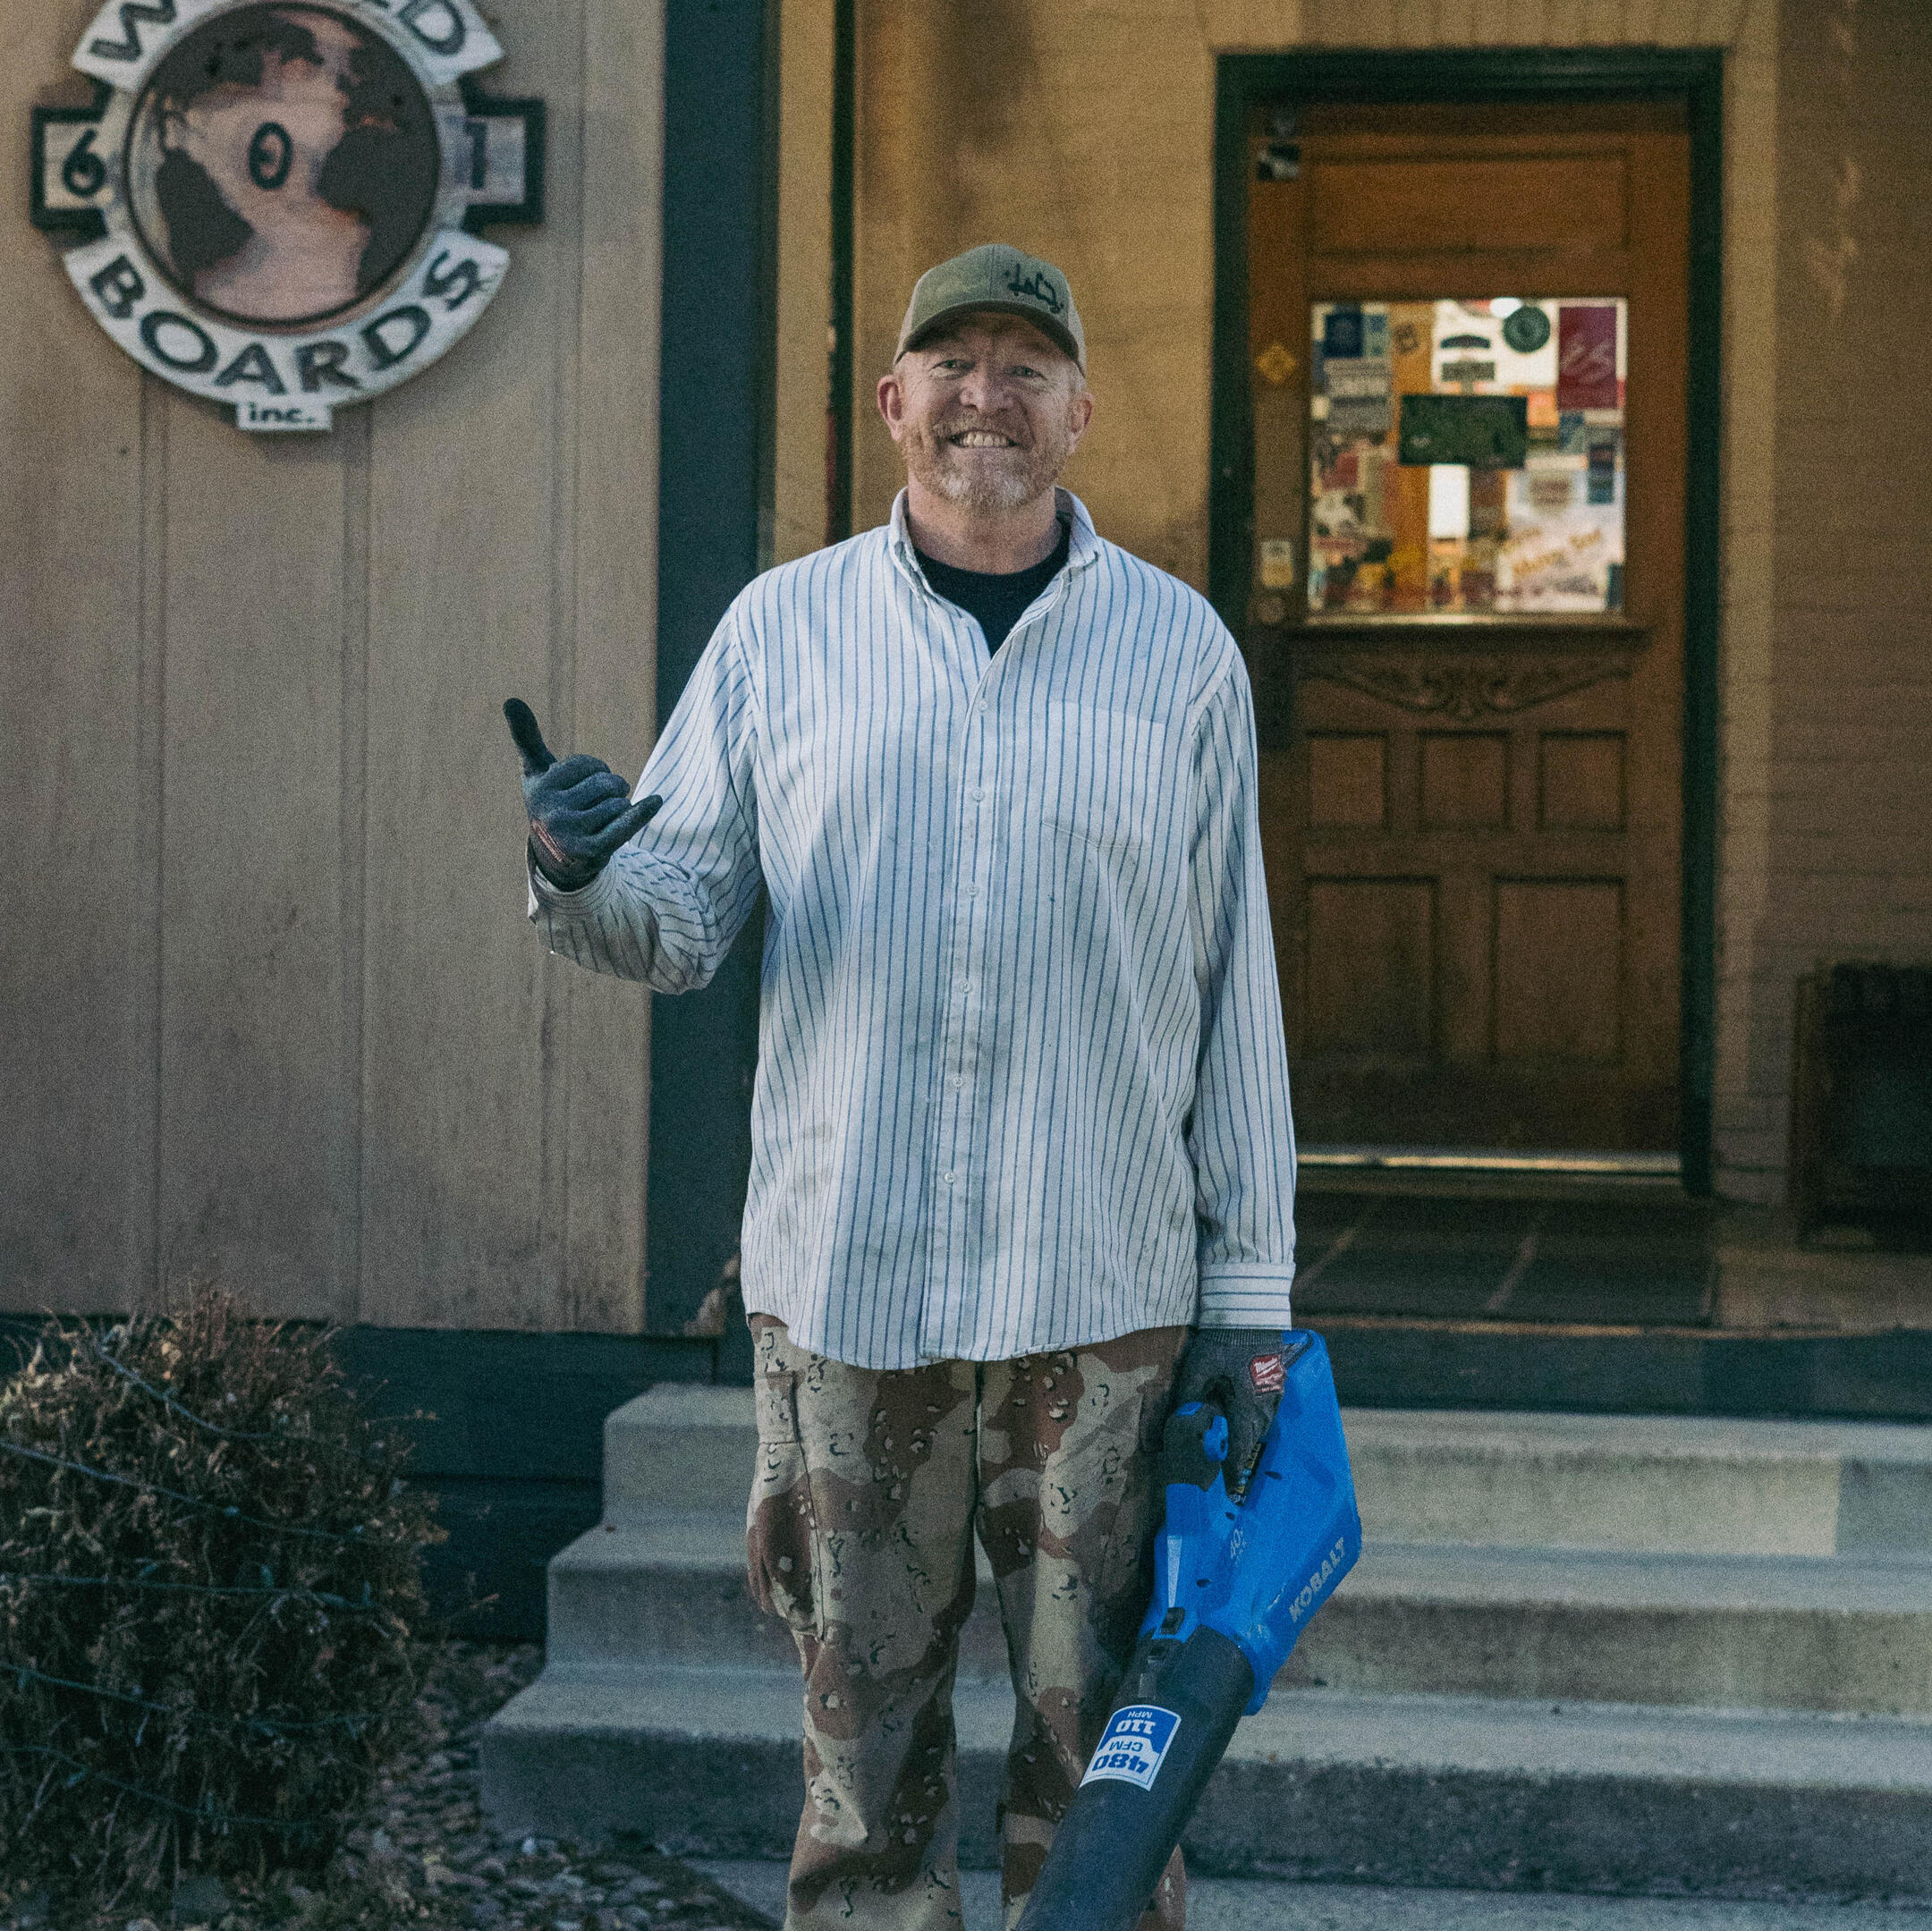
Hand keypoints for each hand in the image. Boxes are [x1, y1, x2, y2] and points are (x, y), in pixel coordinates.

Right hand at [504, 698, 661, 891]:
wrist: (558, 860)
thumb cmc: (551, 804)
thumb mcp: (536, 772)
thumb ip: (527, 737)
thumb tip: (510, 699)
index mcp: (539, 788)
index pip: (589, 765)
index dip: (595, 771)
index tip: (582, 785)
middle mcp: (551, 813)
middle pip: (606, 783)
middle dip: (612, 788)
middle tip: (600, 803)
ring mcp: (571, 834)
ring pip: (618, 803)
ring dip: (620, 807)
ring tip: (602, 820)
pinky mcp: (591, 852)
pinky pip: (625, 825)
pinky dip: (642, 813)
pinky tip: (656, 802)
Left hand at [1170, 1327, 1285, 1493]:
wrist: (1250, 1314)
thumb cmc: (1223, 1341)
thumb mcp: (1198, 1369)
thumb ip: (1188, 1397)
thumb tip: (1178, 1420)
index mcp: (1246, 1406)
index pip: (1239, 1446)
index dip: (1233, 1468)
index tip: (1230, 1486)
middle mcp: (1264, 1405)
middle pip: (1252, 1438)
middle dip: (1240, 1452)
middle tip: (1228, 1466)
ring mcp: (1273, 1393)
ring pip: (1261, 1424)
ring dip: (1248, 1435)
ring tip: (1234, 1443)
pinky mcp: (1275, 1381)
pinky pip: (1266, 1409)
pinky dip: (1255, 1418)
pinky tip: (1243, 1414)